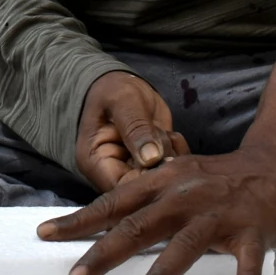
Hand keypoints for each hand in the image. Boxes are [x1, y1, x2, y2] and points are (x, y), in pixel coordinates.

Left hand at [39, 143, 275, 274]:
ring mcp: (220, 212)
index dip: (79, 220)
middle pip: (139, 226)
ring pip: (187, 244)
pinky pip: (248, 258)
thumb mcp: (176, 179)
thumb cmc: (217, 180)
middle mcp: (186, 196)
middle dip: (105, 253)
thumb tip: (104, 226)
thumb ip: (146, 201)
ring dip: (163, 273)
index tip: (45, 234)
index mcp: (163, 183)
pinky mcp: (253, 228)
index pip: (114, 203)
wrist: (275, 163)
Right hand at [74, 70, 188, 191]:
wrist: (122, 85)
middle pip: (143, 188)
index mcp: (95, 163)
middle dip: (161, 165)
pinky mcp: (153, 165)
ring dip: (171, 156)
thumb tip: (151, 159)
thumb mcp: (123, 101)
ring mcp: (135, 171)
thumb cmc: (114, 90)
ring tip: (163, 132)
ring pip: (162, 180)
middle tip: (164, 138)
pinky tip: (173, 135)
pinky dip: (179, 153)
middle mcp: (113, 173)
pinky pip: (173, 169)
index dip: (145, 179)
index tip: (163, 158)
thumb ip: (135, 127)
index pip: (121, 189)